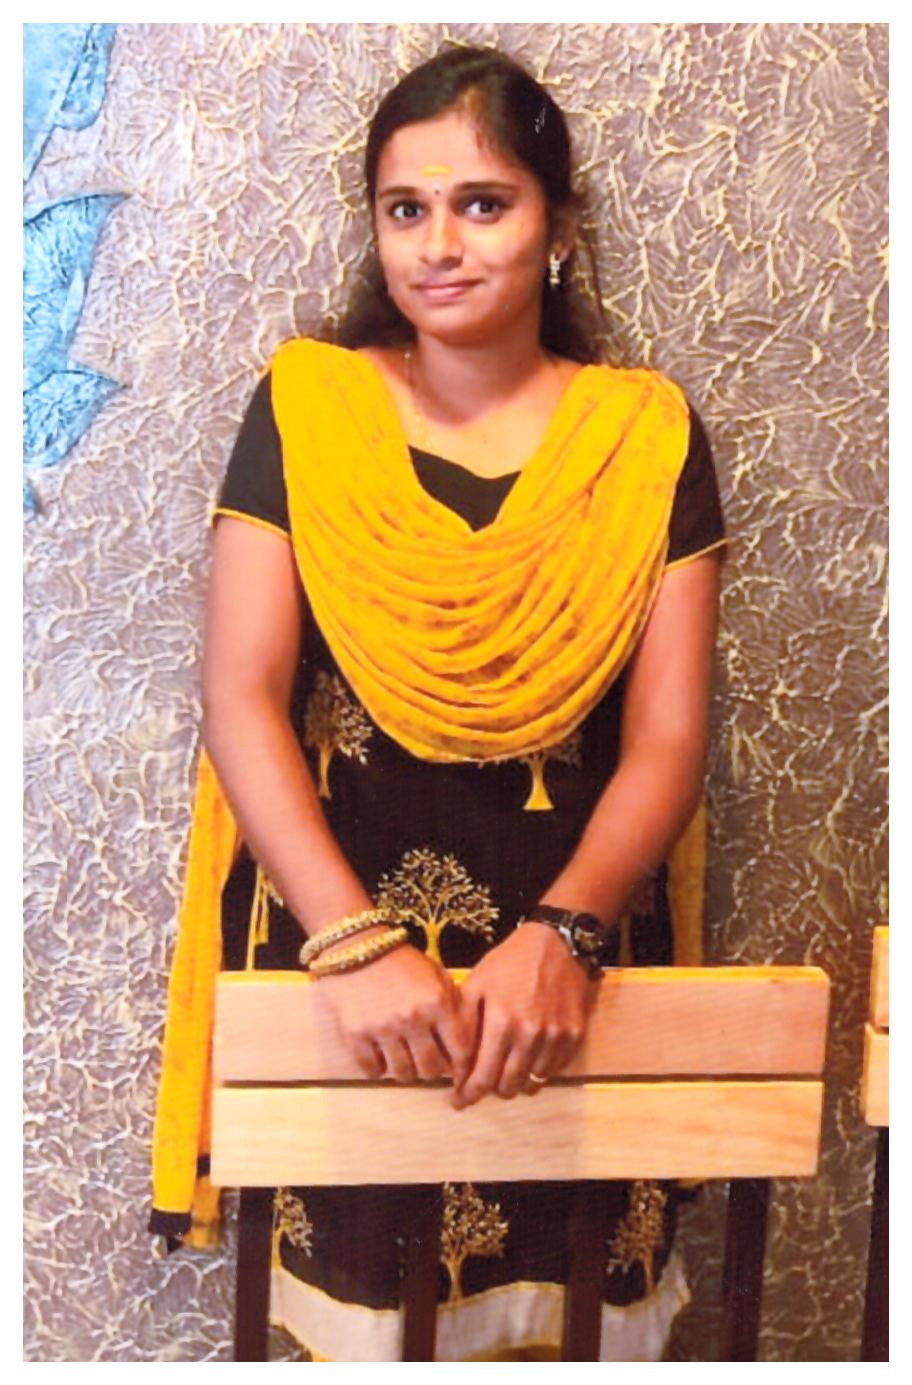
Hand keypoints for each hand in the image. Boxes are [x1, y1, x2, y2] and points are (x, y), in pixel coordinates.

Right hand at [317, 929, 473, 1083]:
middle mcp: (412, 1018)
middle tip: (427, 1062)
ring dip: (406, 1070)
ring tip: (404, 1058)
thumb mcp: (437, 976)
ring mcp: (383, 1027)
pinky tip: (380, 1055)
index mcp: (438, 1002)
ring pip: (403, 1073)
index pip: (460, 1051)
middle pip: (431, 1069)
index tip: (457, 1070)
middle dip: (432, 1069)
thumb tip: (467, 1045)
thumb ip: (454, 1007)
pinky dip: (378, 1068)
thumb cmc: (401, 963)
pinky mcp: (355, 1034)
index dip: (461, 1065)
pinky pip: (372, 1070)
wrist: (356, 947)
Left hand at [451, 923, 596, 1108]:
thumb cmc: (511, 962)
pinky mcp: (574, 1036)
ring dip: (516, 1083)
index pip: (483, 1077)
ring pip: (532, 1083)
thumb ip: (464, 1024)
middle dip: (491, 1091)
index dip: (468, 1095)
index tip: (458, 1102)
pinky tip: (528, 1059)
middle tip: (482, 1085)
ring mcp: (555, 1037)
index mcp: (502, 1022)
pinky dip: (538, 1072)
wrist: (557, 944)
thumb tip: (454, 1063)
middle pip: (508, 1086)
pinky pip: (553, 1071)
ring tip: (505, 1073)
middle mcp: (530, 1034)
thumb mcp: (477, 984)